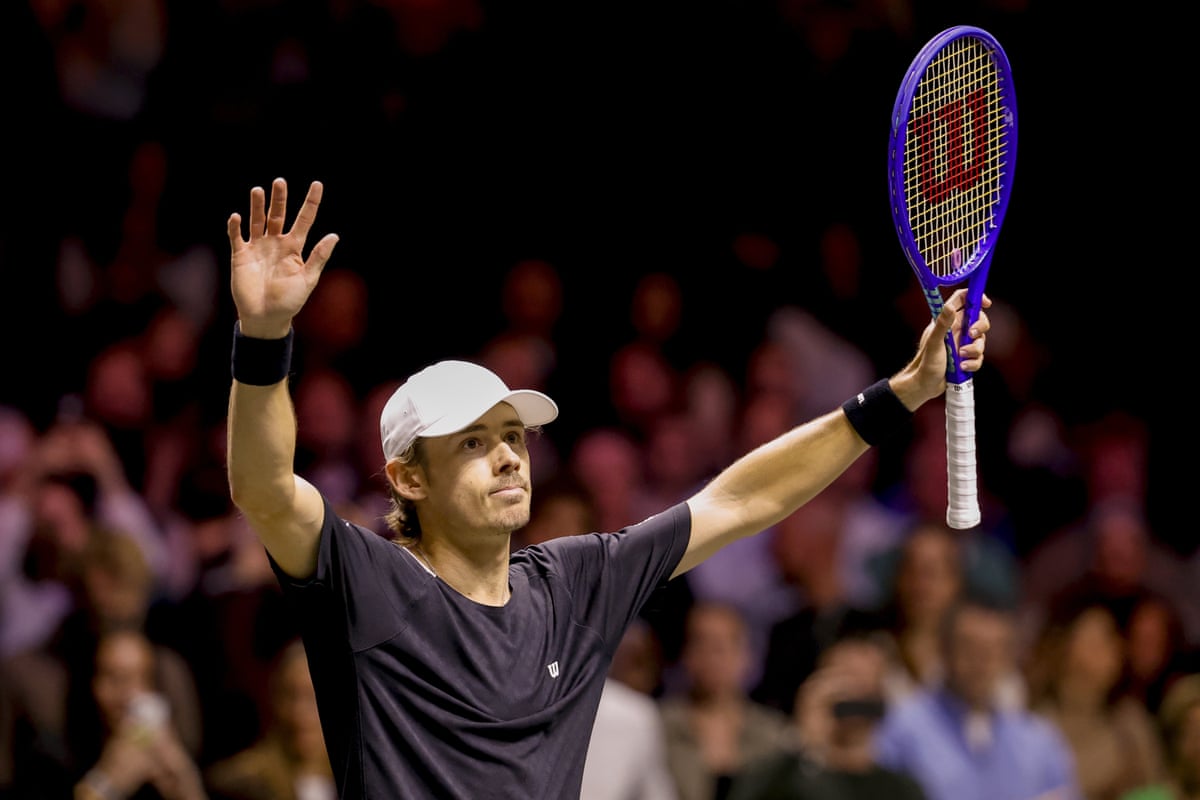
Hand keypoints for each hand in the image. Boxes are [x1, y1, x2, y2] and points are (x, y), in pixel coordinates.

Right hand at [227, 178, 338, 338]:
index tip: (317, 184)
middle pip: (278, 214)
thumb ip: (318, 257)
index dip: (311, 202)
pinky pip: (237, 236)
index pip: (304, 220)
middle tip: (280, 181)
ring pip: (257, 220)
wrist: (265, 318)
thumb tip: (335, 236)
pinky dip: (236, 226)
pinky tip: (237, 217)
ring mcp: (257, 248)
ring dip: (257, 206)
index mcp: (294, 248)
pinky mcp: (240, 255)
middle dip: (279, 198)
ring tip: (258, 190)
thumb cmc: (289, 302)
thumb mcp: (307, 279)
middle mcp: (276, 243)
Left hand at [892, 287, 990, 409]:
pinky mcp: (966, 357)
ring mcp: (962, 344)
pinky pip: (979, 357)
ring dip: (974, 350)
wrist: (925, 385)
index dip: (975, 297)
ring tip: (960, 357)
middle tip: (971, 335)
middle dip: (980, 327)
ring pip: (981, 340)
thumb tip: (949, 306)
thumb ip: (942, 324)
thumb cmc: (925, 362)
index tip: (986, 303)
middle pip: (978, 320)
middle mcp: (956, 331)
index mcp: (947, 322)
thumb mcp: (934, 341)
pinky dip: (973, 363)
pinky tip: (962, 367)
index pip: (962, 301)